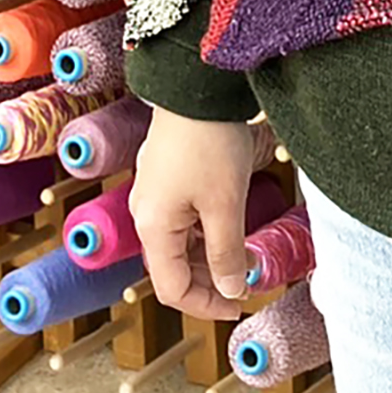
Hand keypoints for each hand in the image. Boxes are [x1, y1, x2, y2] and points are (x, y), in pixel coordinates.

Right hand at [129, 107, 256, 320]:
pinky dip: (205, 230)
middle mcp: (146, 213)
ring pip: (179, 241)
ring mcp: (154, 192)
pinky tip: (230, 225)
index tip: (238, 306)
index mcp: (152, 227)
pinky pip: (182, 217)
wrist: (197, 86)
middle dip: (209, 281)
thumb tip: (233, 289)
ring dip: (209, 255)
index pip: (171, 289)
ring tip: (243, 257)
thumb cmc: (210, 142)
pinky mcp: (166, 173)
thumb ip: (227, 252)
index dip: (205, 305)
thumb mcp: (225, 204)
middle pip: (173, 266)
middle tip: (245, 284)